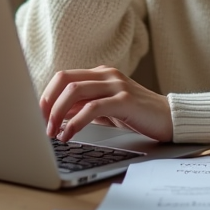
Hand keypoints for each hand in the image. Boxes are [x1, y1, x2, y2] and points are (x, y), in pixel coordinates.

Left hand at [40, 65, 172, 142]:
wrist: (170, 119)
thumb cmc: (137, 115)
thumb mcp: (106, 110)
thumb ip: (84, 108)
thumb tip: (57, 116)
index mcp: (100, 74)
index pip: (64, 77)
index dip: (47, 95)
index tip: (39, 115)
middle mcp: (107, 74)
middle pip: (65, 80)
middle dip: (48, 102)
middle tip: (41, 124)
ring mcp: (117, 85)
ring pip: (75, 91)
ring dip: (58, 113)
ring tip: (52, 132)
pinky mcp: (125, 100)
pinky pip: (93, 108)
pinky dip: (75, 123)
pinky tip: (68, 135)